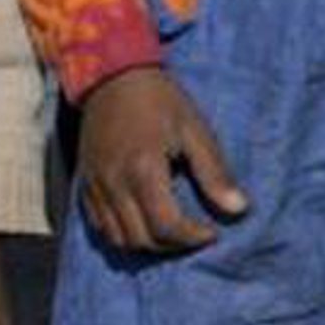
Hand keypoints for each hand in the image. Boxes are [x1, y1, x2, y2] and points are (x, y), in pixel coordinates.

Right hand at [79, 66, 247, 252]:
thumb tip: (239, 210)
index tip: (213, 233)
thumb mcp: (195, 130)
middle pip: (141, 239)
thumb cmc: (161, 101)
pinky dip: (124, 234)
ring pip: (118, 239)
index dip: (192, 238)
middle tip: (196, 234)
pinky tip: (146, 222)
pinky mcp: (85, 186)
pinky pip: (101, 227)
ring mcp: (95, 187)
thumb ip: (214, 173)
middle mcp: (113, 184)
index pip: (166, 226)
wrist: (113, 78)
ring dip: (148, 245)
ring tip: (175, 232)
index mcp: (143, 170)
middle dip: (173, 246)